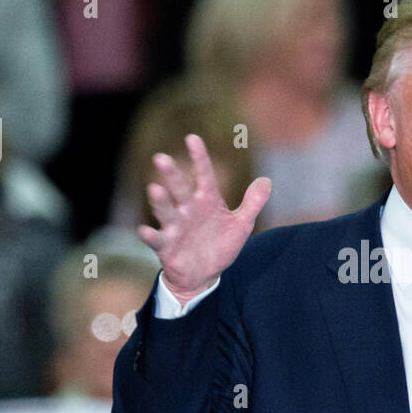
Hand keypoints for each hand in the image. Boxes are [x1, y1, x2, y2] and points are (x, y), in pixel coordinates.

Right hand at [137, 135, 270, 302]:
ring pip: (166, 211)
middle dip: (171, 175)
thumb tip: (266, 181)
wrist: (205, 274)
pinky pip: (157, 240)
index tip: (192, 138)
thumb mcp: (241, 224)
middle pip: (179, 189)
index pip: (203, 175)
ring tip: (154, 189)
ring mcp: (175, 227)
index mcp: (206, 200)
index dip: (199, 157)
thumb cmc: (220, 245)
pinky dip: (150, 236)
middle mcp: (187, 209)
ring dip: (160, 201)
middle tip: (161, 158)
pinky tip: (144, 230)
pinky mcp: (166, 246)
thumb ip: (252, 203)